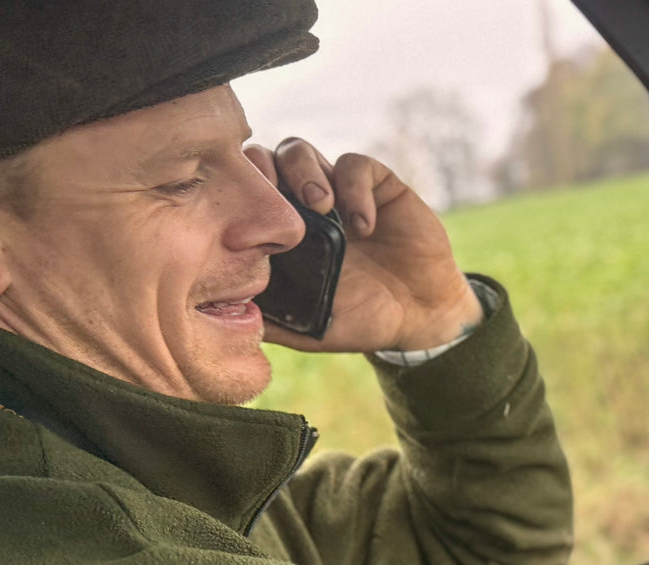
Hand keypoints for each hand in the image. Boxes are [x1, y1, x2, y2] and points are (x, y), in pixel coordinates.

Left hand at [244, 138, 482, 353]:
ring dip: (304, 171)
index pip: (242, 195)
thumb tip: (228, 316)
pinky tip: (364, 225)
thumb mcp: (310, 329)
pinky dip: (354, 188)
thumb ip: (273, 321)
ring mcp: (338, 192)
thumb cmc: (362, 321)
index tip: (242, 221)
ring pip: (300, 151)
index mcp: (280, 234)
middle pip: (263, 160)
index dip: (234, 195)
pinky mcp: (377, 185)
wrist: (420, 318)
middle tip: (277, 202)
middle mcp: (302, 206)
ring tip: (322, 207)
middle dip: (262, 170)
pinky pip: (355, 165)